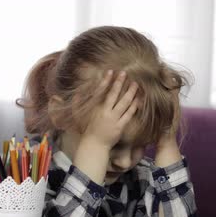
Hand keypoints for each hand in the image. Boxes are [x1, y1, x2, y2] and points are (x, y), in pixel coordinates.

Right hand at [72, 70, 138, 184]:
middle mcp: (105, 111)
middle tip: (124, 73)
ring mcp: (113, 119)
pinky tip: (138, 100)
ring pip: (124, 103)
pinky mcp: (120, 126)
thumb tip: (77, 93)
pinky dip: (134, 107)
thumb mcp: (79, 116)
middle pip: (113, 94)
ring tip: (135, 84)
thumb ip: (78, 104)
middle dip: (119, 83)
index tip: (110, 71)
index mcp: (95, 107)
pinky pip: (128, 115)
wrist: (94, 145)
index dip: (106, 81)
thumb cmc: (87, 130)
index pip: (101, 91)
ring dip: (130, 93)